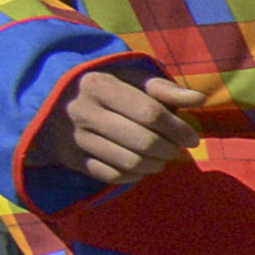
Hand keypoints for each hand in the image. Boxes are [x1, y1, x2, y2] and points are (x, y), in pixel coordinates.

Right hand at [59, 67, 205, 188]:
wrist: (56, 97)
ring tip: (163, 157)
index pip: (150, 113)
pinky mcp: (71, 158)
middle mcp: (83, 111)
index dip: (178, 129)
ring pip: (131, 162)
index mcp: (99, 86)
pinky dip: (136, 175)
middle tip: (177, 149)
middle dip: (170, 150)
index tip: (192, 138)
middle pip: (144, 142)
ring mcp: (75, 137)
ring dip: (157, 165)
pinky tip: (143, 166)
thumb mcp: (132, 78)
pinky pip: (114, 176)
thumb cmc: (108, 86)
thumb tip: (199, 99)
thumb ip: (165, 89)